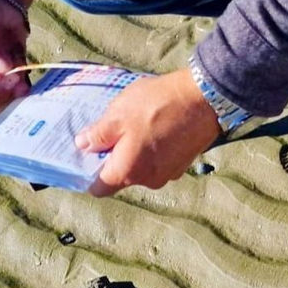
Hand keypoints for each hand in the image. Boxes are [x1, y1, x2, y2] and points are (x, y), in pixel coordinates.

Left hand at [75, 68, 221, 195]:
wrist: (204, 99)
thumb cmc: (157, 105)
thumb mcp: (118, 114)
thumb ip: (98, 135)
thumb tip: (82, 145)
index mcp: (127, 172)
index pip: (99, 188)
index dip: (89, 172)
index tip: (89, 153)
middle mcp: (147, 181)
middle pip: (121, 177)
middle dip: (114, 158)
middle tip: (117, 129)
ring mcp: (167, 175)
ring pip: (141, 169)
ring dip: (136, 152)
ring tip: (141, 125)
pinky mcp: (182, 166)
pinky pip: (159, 163)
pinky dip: (154, 150)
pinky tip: (158, 128)